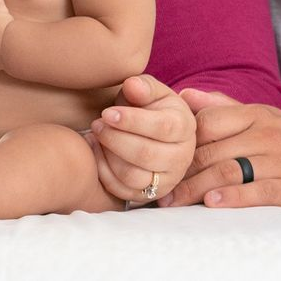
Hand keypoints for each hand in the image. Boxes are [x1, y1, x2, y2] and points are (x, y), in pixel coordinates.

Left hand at [88, 75, 195, 204]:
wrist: (152, 131)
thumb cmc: (149, 107)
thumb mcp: (150, 90)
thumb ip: (142, 86)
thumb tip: (132, 85)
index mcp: (185, 126)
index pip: (161, 127)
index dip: (131, 121)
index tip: (107, 113)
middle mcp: (182, 157)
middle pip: (146, 154)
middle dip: (115, 139)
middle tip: (96, 124)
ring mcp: (168, 179)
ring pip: (133, 176)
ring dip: (108, 156)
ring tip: (95, 136)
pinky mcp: (150, 194)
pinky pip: (122, 191)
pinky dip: (104, 172)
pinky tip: (96, 151)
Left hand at [167, 89, 280, 208]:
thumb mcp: (258, 116)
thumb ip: (221, 106)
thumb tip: (183, 94)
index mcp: (255, 114)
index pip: (207, 122)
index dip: (182, 142)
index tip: (163, 157)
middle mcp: (266, 135)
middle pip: (212, 152)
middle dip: (182, 172)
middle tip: (159, 188)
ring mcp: (280, 161)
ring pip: (229, 172)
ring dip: (197, 188)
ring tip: (174, 201)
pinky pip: (258, 192)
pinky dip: (233, 198)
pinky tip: (212, 204)